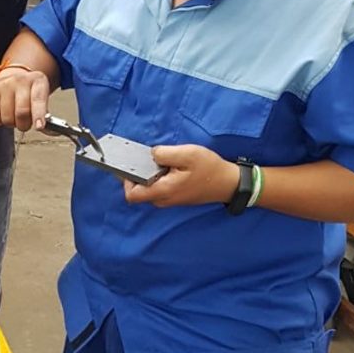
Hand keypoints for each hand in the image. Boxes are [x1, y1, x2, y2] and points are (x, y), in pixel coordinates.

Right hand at [0, 68, 50, 130]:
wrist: (15, 81)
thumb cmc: (30, 94)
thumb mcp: (42, 100)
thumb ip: (46, 116)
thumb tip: (47, 130)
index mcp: (38, 81)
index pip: (38, 100)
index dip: (38, 115)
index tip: (39, 126)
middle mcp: (21, 80)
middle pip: (21, 112)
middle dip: (24, 125)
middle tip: (25, 124)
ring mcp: (5, 83)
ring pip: (7, 117)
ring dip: (12, 123)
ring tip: (15, 116)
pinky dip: (0, 119)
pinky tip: (4, 111)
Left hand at [124, 144, 238, 208]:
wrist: (228, 183)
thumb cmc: (209, 169)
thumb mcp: (187, 154)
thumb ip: (164, 154)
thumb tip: (150, 154)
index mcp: (163, 191)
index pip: (132, 194)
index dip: (125, 179)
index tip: (129, 163)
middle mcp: (163, 199)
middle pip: (138, 190)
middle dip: (138, 173)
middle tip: (146, 157)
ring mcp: (169, 199)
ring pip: (149, 187)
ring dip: (149, 173)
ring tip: (160, 158)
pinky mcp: (175, 195)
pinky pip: (159, 186)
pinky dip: (158, 175)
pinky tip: (168, 163)